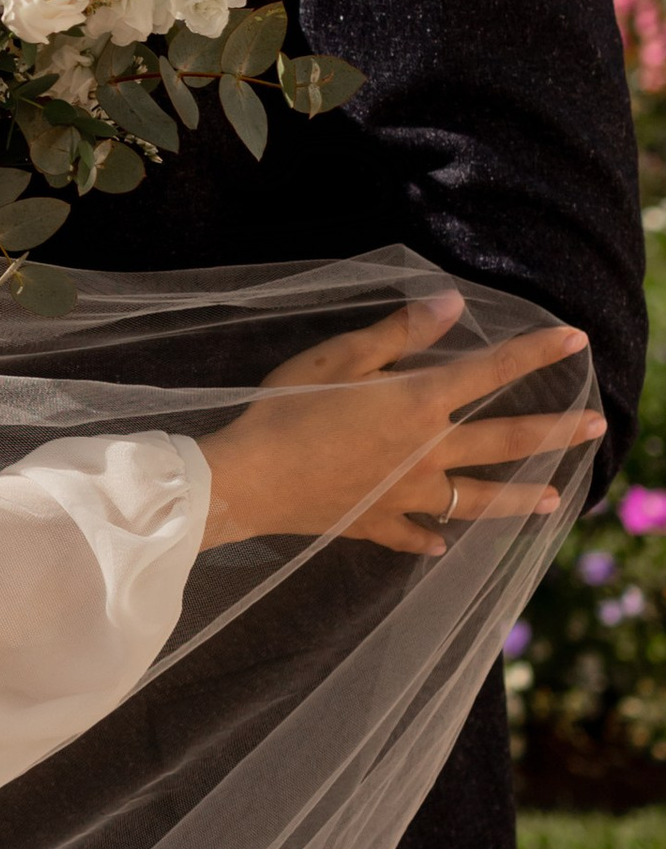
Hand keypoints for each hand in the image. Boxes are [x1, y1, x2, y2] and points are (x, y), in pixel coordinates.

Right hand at [199, 292, 603, 556]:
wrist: (251, 479)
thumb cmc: (288, 408)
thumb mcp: (339, 356)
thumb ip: (399, 334)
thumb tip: (452, 305)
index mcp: (418, 404)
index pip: (490, 372)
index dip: (533, 353)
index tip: (576, 340)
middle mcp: (427, 453)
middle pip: (505, 442)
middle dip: (555, 432)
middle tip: (597, 428)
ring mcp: (406, 495)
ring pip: (476, 500)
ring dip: (519, 499)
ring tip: (555, 501)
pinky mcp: (376, 522)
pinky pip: (413, 534)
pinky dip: (429, 538)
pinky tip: (442, 543)